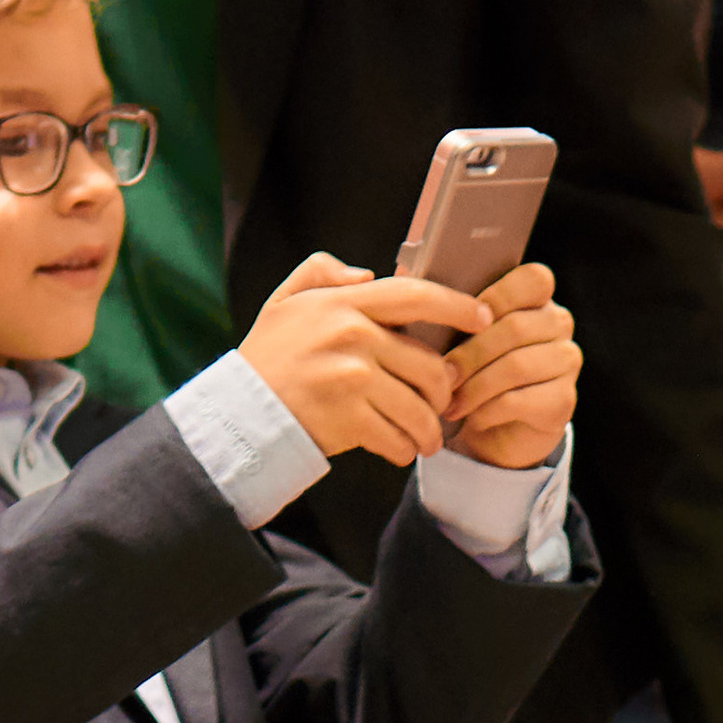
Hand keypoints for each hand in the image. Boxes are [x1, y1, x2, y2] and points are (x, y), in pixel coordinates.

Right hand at [240, 254, 472, 466]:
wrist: (239, 413)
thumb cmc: (268, 359)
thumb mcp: (286, 302)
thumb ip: (322, 273)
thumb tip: (366, 275)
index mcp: (344, 303)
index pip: (416, 295)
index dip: (457, 305)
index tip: (483, 318)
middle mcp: (353, 335)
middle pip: (429, 363)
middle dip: (443, 391)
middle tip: (441, 405)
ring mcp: (352, 378)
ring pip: (419, 406)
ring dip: (429, 429)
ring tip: (426, 439)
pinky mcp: (348, 418)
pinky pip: (398, 437)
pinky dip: (404, 449)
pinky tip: (398, 449)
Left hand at [442, 263, 578, 467]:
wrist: (493, 429)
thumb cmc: (471, 371)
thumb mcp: (457, 335)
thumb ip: (448, 307)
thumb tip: (411, 279)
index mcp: (537, 298)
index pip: (534, 280)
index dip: (497, 297)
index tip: (464, 321)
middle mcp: (559, 324)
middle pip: (515, 328)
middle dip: (469, 354)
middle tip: (442, 375)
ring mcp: (567, 362)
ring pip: (516, 366)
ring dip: (474, 387)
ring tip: (450, 402)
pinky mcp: (563, 401)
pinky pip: (519, 400)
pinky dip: (486, 411)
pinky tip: (472, 417)